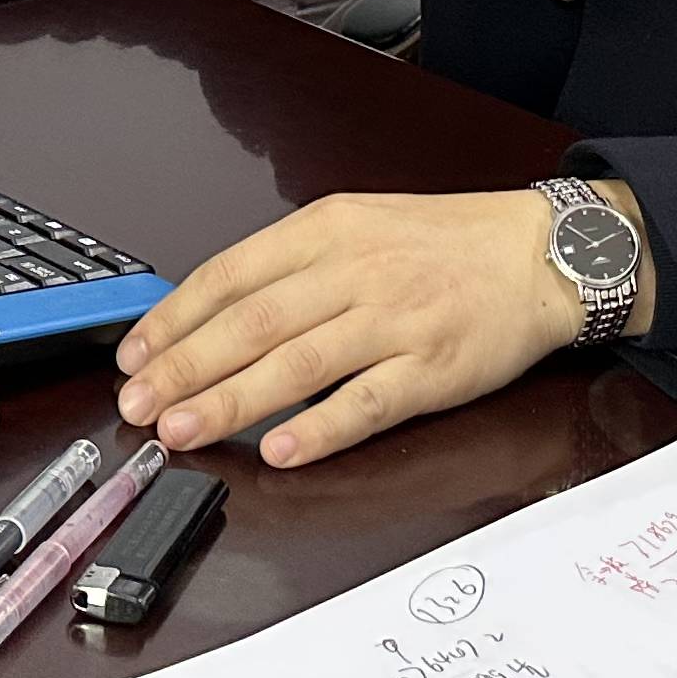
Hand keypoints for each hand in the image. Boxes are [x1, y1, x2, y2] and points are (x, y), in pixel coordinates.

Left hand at [114, 190, 589, 467]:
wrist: (542, 254)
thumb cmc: (446, 245)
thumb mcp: (361, 226)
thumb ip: (293, 267)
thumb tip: (214, 316)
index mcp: (328, 229)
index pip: (231, 275)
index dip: (175, 319)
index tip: (134, 356)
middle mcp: (356, 271)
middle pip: (252, 323)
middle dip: (184, 368)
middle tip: (137, 405)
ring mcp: (395, 321)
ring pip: (297, 364)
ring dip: (231, 402)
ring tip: (182, 432)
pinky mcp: (432, 369)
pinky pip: (366, 403)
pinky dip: (319, 428)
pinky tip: (278, 451)